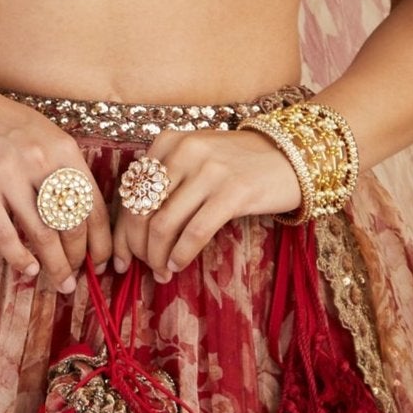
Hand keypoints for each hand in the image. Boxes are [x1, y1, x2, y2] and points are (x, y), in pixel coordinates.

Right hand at [0, 73, 111, 293]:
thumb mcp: (42, 134)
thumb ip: (63, 169)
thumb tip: (83, 218)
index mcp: (63, 148)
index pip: (93, 204)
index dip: (100, 241)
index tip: (102, 263)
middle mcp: (40, 160)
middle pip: (71, 224)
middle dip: (78, 258)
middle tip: (78, 278)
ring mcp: (7, 174)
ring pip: (42, 234)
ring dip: (54, 265)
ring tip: (59, 282)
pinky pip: (5, 234)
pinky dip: (20, 258)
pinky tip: (28, 269)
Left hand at [113, 123, 304, 277]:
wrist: (292, 154)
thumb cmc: (239, 163)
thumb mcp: (196, 159)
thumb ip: (166, 182)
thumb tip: (134, 230)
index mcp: (168, 141)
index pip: (130, 192)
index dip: (121, 231)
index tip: (120, 257)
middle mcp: (184, 151)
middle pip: (141, 210)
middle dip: (136, 247)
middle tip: (143, 267)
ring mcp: (209, 171)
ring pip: (163, 225)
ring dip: (157, 256)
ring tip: (162, 271)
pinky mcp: (233, 192)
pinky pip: (195, 232)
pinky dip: (181, 254)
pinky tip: (179, 265)